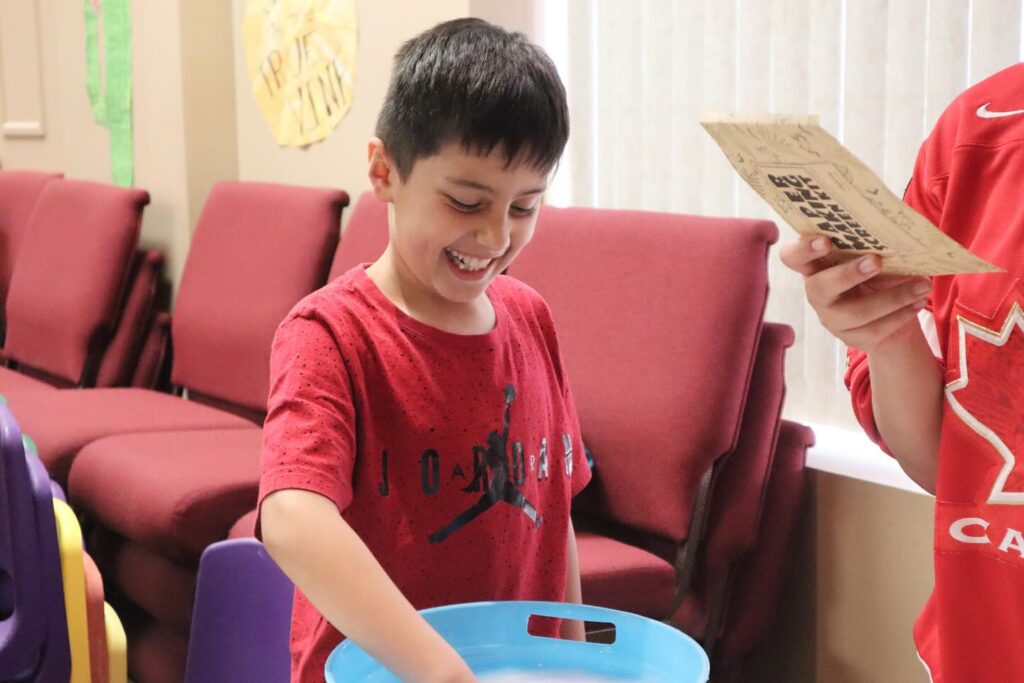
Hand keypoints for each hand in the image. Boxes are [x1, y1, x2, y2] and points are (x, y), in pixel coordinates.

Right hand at [779, 235, 931, 353]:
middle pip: (818, 288)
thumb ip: (873, 245)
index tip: (825, 241)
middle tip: (876, 261)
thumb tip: (898, 236)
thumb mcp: (872, 254)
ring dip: (892, 298)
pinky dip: (902, 314)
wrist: (889, 312)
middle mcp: (817, 292)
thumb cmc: (876, 272)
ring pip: (856, 313)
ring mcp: (831, 317)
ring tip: (922, 285)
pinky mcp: (850, 338)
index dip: (803, 249)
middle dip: (847, 274)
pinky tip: (918, 301)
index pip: (792, 257)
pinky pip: (876, 329)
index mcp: (815, 264)